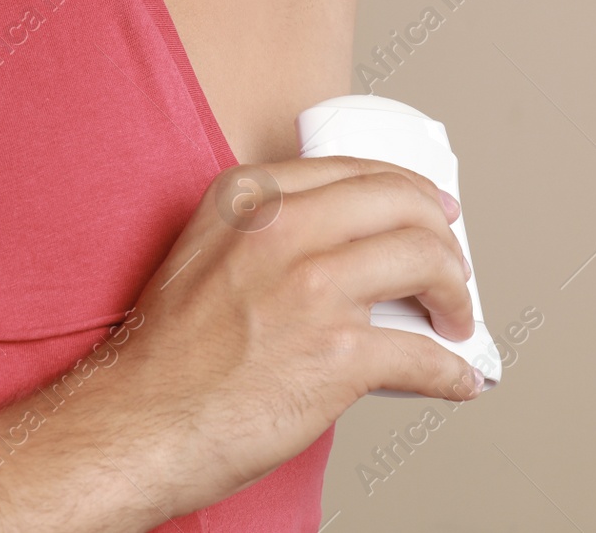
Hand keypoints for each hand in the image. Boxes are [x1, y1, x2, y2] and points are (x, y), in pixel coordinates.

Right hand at [103, 155, 482, 515]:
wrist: (137, 423)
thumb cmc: (168, 354)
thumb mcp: (207, 251)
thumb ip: (272, 230)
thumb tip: (350, 245)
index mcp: (251, 198)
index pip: (360, 172)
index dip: (412, 192)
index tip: (433, 210)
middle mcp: (284, 231)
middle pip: (404, 207)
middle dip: (444, 239)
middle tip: (454, 269)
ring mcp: (313, 289)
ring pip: (426, 263)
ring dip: (457, 296)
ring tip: (455, 320)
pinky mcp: (337, 354)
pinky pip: (425, 355)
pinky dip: (453, 371)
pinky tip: (458, 378)